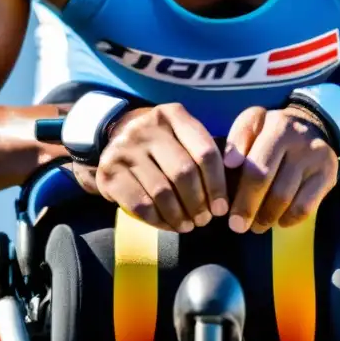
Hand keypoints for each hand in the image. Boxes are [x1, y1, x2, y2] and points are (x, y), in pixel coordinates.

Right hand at [88, 103, 227, 232]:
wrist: (114, 138)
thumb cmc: (161, 144)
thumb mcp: (182, 136)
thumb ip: (204, 153)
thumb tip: (230, 189)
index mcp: (173, 115)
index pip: (205, 152)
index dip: (217, 184)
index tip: (221, 208)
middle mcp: (147, 127)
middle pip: (184, 173)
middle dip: (198, 203)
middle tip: (204, 220)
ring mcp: (125, 148)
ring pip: (162, 192)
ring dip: (179, 215)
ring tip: (188, 225)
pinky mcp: (109, 171)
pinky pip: (140, 204)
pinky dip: (158, 220)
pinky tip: (167, 224)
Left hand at [223, 106, 338, 234]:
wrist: (309, 127)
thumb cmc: (271, 132)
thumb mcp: (252, 124)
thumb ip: (237, 138)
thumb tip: (230, 162)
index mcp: (276, 126)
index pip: (255, 166)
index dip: (240, 193)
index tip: (225, 212)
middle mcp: (299, 139)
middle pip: (268, 183)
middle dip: (249, 209)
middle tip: (238, 226)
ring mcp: (316, 157)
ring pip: (285, 198)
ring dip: (267, 217)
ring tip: (257, 224)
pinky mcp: (328, 173)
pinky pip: (306, 207)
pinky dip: (289, 219)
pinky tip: (280, 220)